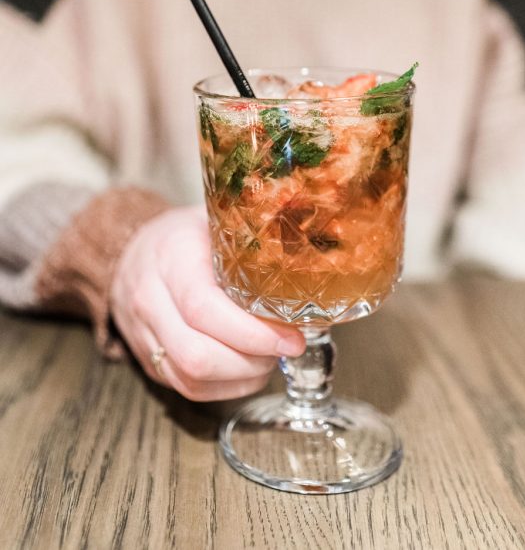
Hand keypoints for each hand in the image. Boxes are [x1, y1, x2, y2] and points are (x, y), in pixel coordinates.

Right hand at [109, 206, 305, 400]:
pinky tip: (249, 369)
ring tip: (270, 357)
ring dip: (241, 377)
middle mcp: (149, 299)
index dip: (252, 332)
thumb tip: (312, 262)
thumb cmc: (184, 235)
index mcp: (171, 257)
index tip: (291, 337)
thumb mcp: (215, 221)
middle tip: (287, 348)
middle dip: (251, 361)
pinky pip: (185, 387)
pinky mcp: (146, 359)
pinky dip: (225, 387)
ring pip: (190, 378)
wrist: (129, 250)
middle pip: (196, 353)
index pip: (204, 308)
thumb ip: (254, 242)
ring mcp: (144, 334)